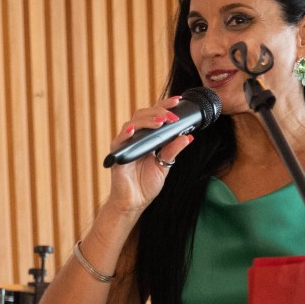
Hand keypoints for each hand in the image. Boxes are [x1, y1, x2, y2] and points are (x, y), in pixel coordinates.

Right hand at [106, 97, 193, 211]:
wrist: (133, 203)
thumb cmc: (145, 185)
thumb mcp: (164, 166)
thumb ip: (173, 151)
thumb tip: (187, 136)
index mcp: (147, 138)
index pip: (155, 116)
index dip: (165, 106)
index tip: (178, 100)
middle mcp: (136, 138)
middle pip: (143, 115)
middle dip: (159, 112)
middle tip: (172, 116)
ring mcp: (125, 144)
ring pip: (133, 123)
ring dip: (147, 120)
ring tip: (160, 122)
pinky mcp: (117, 153)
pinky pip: (119, 140)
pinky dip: (126, 133)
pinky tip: (133, 130)